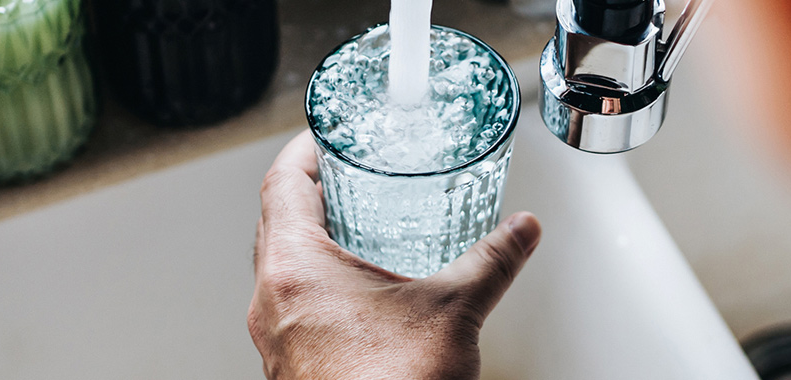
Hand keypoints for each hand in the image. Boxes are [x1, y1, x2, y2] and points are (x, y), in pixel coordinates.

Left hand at [248, 132, 542, 379]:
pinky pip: (294, 310)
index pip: (281, 184)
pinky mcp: (292, 369)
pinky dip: (319, 288)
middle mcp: (271, 302)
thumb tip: (519, 232)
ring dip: (312, 244)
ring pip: (281, 272)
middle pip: (275, 224)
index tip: (324, 135)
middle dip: (311, 195)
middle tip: (344, 175)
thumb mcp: (453, 310)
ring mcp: (276, 340)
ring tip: (355, 231)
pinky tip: (360, 298)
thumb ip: (490, 261)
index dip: (304, 150)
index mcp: (293, 270)